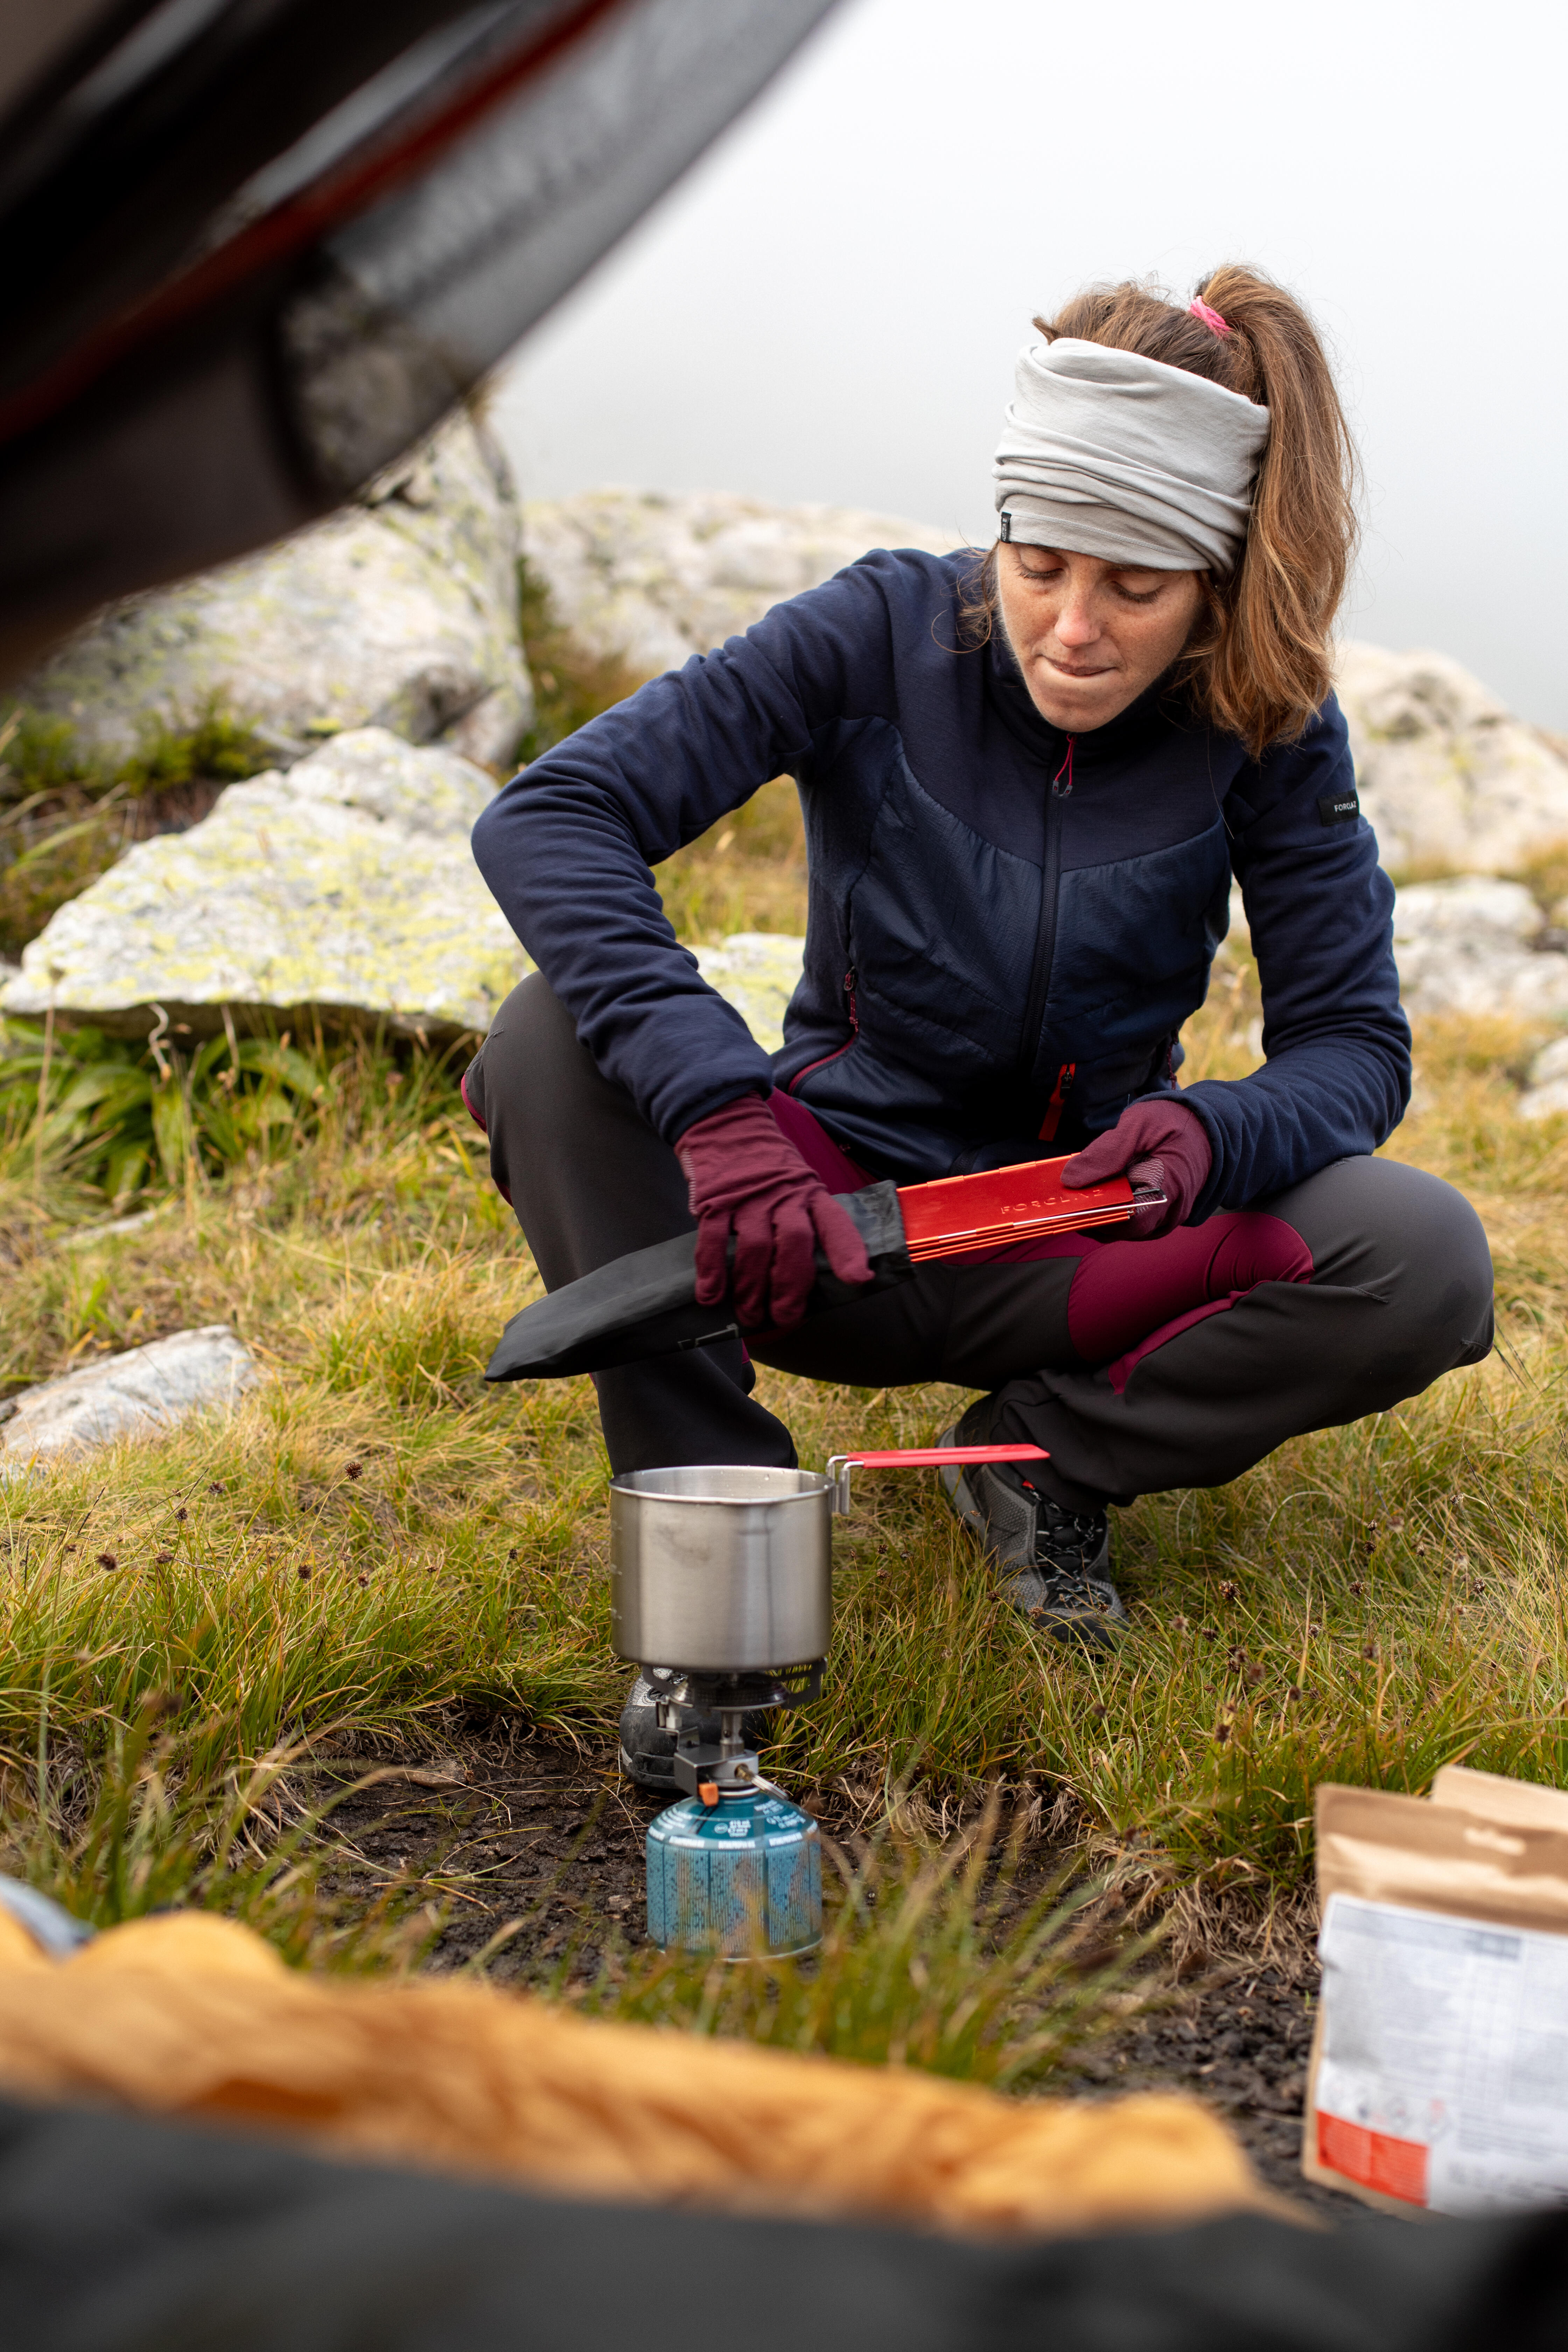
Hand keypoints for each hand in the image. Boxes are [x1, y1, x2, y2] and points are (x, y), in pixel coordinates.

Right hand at [675, 1093, 872, 1327]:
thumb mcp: (797, 1182)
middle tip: (784, 1317)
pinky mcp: (715, 1199)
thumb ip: (803, 1219)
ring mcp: (748, 1197)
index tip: (858, 1279)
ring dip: (751, 1289)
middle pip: (795, 1243)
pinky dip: (712, 1272)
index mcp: (809, 1192)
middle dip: (791, 1287)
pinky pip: (714, 1240)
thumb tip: (803, 1277)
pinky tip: (710, 1296)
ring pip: (755, 1249)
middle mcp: (783, 1195)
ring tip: (749, 1316)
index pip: (835, 1223)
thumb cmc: (766, 1166)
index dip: (848, 1251)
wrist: (725, 1121)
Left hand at [1061, 1099, 1212, 1237]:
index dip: (1097, 1214)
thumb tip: (1070, 1178)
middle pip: (1121, 1230)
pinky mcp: (1157, 1218)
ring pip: (1121, 1231)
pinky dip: (1107, 1212)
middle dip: (1089, 1215)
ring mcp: (1165, 1219)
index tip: (1069, 1201)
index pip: (1131, 1218)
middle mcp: (1171, 1212)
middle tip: (1063, 1196)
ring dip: (1096, 1214)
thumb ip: (1106, 1151)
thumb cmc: (1174, 1123)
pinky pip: (1126, 1224)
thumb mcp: (1140, 1124)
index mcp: (1172, 1186)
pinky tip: (1092, 1193)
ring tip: (1075, 1192)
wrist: (1204, 1130)